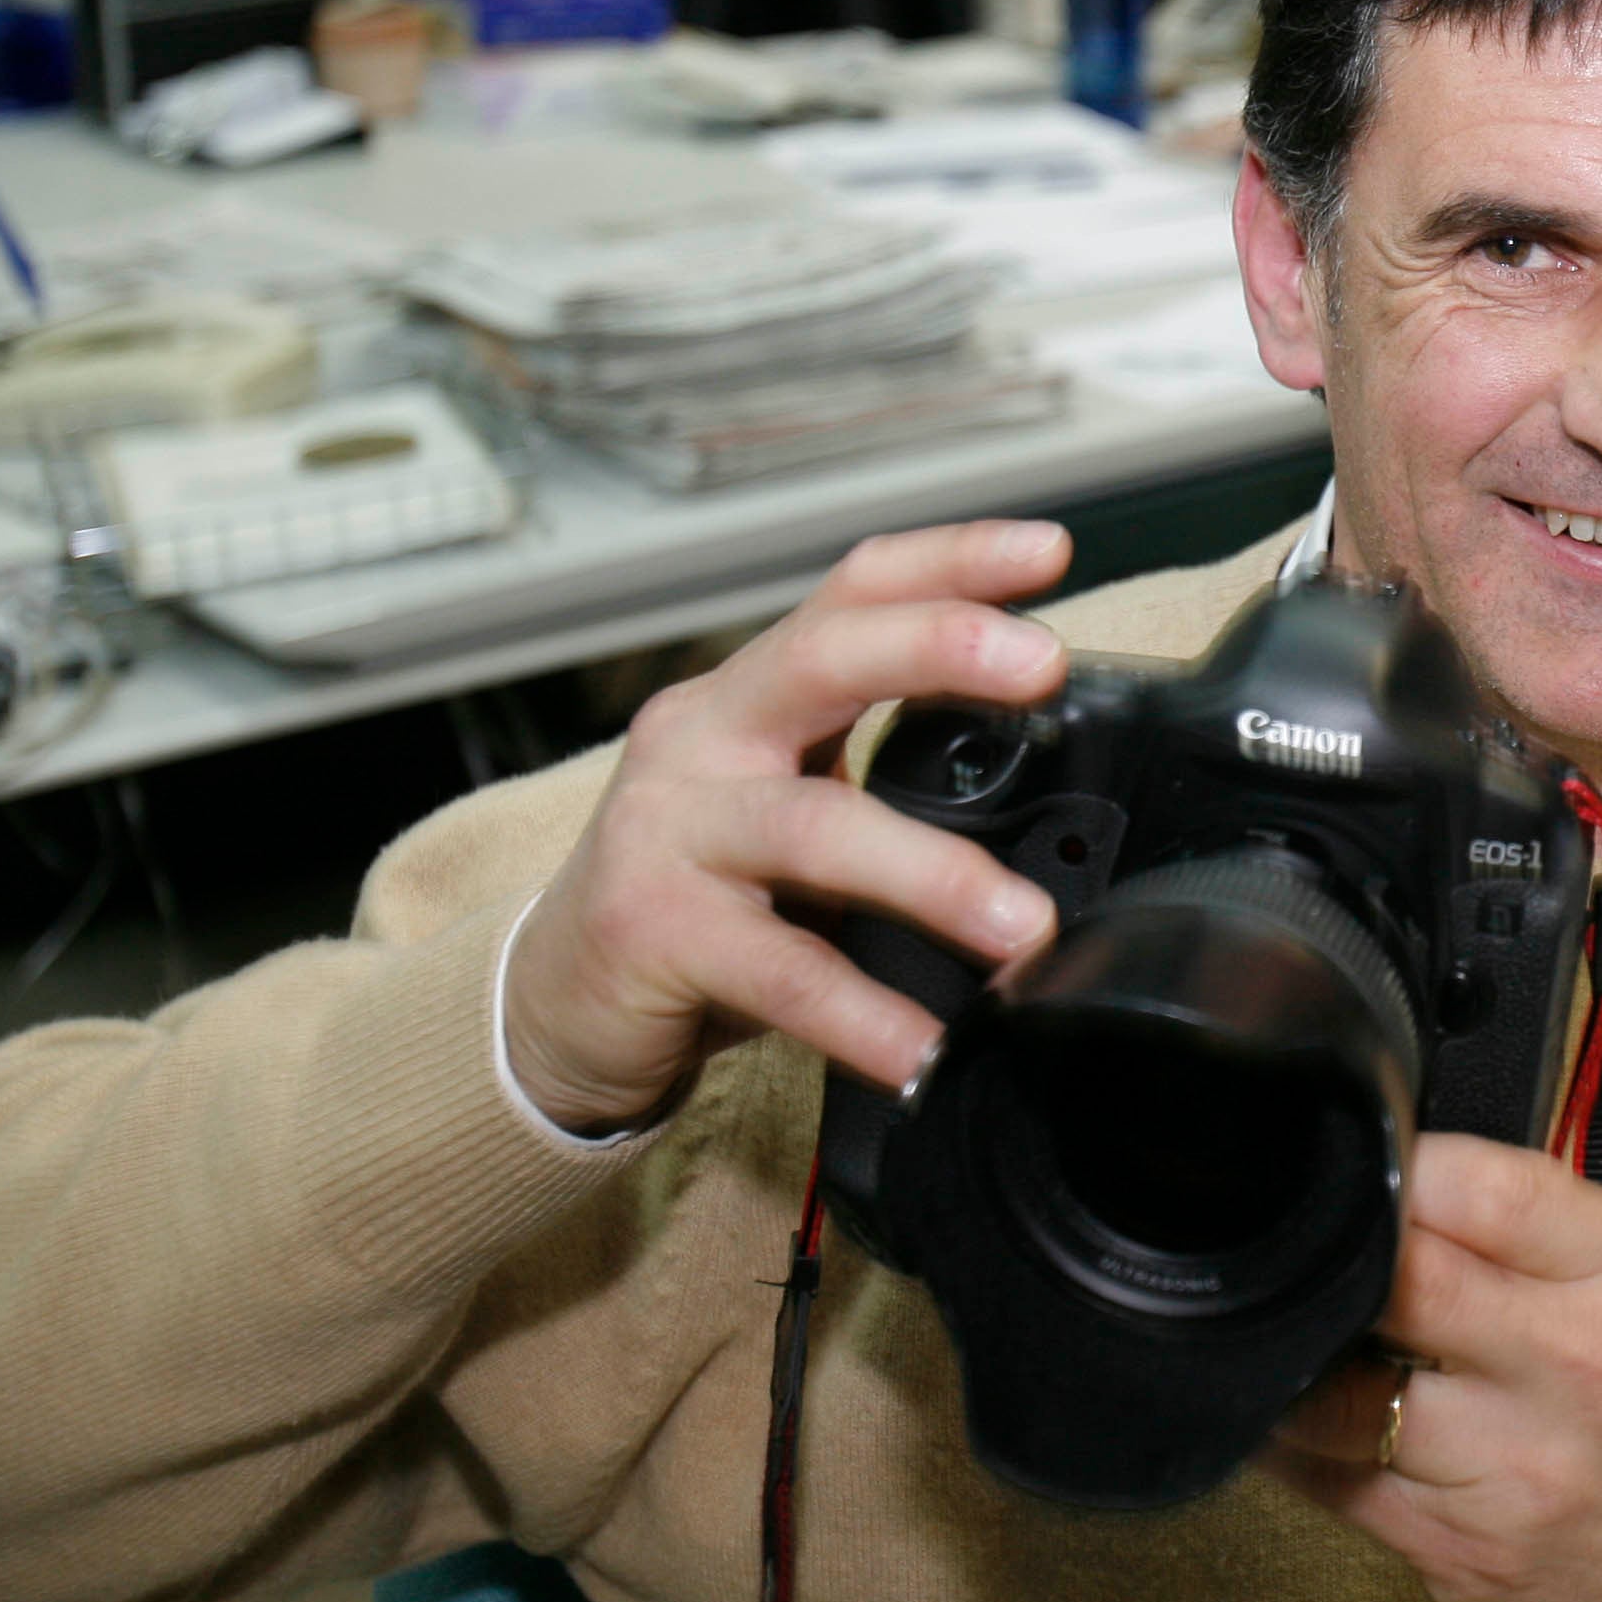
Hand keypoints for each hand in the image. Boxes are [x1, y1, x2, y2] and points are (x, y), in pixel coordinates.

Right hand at [501, 521, 1073, 1134]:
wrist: (550, 1004)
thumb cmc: (697, 902)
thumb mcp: (785, 816)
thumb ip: (881, 792)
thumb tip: (1051, 812)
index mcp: (749, 698)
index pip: (850, 593)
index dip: (949, 562)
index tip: (1049, 551)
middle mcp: (702, 739)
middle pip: (822, 658)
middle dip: (939, 645)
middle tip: (1045, 667)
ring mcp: (668, 831)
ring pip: (814, 827)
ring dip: (934, 878)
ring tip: (1025, 929)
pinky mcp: (649, 930)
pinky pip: (777, 972)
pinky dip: (859, 1014)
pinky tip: (921, 1051)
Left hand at [1266, 1135, 1601, 1601]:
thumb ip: (1512, 1217)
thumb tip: (1380, 1171)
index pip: (1483, 1190)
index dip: (1397, 1175)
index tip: (1364, 1183)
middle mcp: (1576, 1367)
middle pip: (1405, 1286)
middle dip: (1338, 1269)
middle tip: (1308, 1262)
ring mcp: (1516, 1468)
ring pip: (1343, 1398)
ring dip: (1297, 1366)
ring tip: (1292, 1342)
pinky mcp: (1461, 1549)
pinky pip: (1332, 1481)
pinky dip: (1291, 1445)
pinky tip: (1290, 1416)